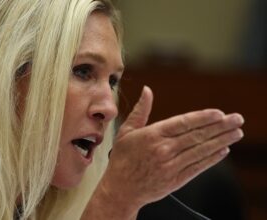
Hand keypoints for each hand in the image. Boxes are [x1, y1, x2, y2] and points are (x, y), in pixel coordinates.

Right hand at [102, 86, 243, 209]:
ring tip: (236, 133)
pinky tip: (223, 151)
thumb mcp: (126, 131)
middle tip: (237, 120)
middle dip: (220, 127)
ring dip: (221, 141)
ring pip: (201, 151)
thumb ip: (140, 110)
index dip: (203, 118)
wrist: (120, 189)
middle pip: (197, 136)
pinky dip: (212, 159)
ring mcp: (171, 166)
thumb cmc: (122, 159)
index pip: (183, 123)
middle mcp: (163, 150)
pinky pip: (197, 168)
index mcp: (152, 135)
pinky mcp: (175, 180)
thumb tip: (147, 90)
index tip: (219, 114)